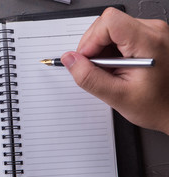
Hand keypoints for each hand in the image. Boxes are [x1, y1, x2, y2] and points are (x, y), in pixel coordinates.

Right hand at [61, 7, 168, 133]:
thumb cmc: (155, 105)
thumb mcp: (116, 96)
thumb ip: (89, 77)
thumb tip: (70, 59)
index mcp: (148, 42)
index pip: (109, 21)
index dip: (91, 40)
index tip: (88, 59)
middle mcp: (153, 31)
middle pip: (107, 23)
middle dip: (93, 47)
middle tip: (98, 70)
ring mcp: (151, 32)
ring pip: (110, 29)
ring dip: (101, 50)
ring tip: (111, 71)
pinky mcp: (147, 36)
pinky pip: (118, 35)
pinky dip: (110, 51)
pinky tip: (117, 67)